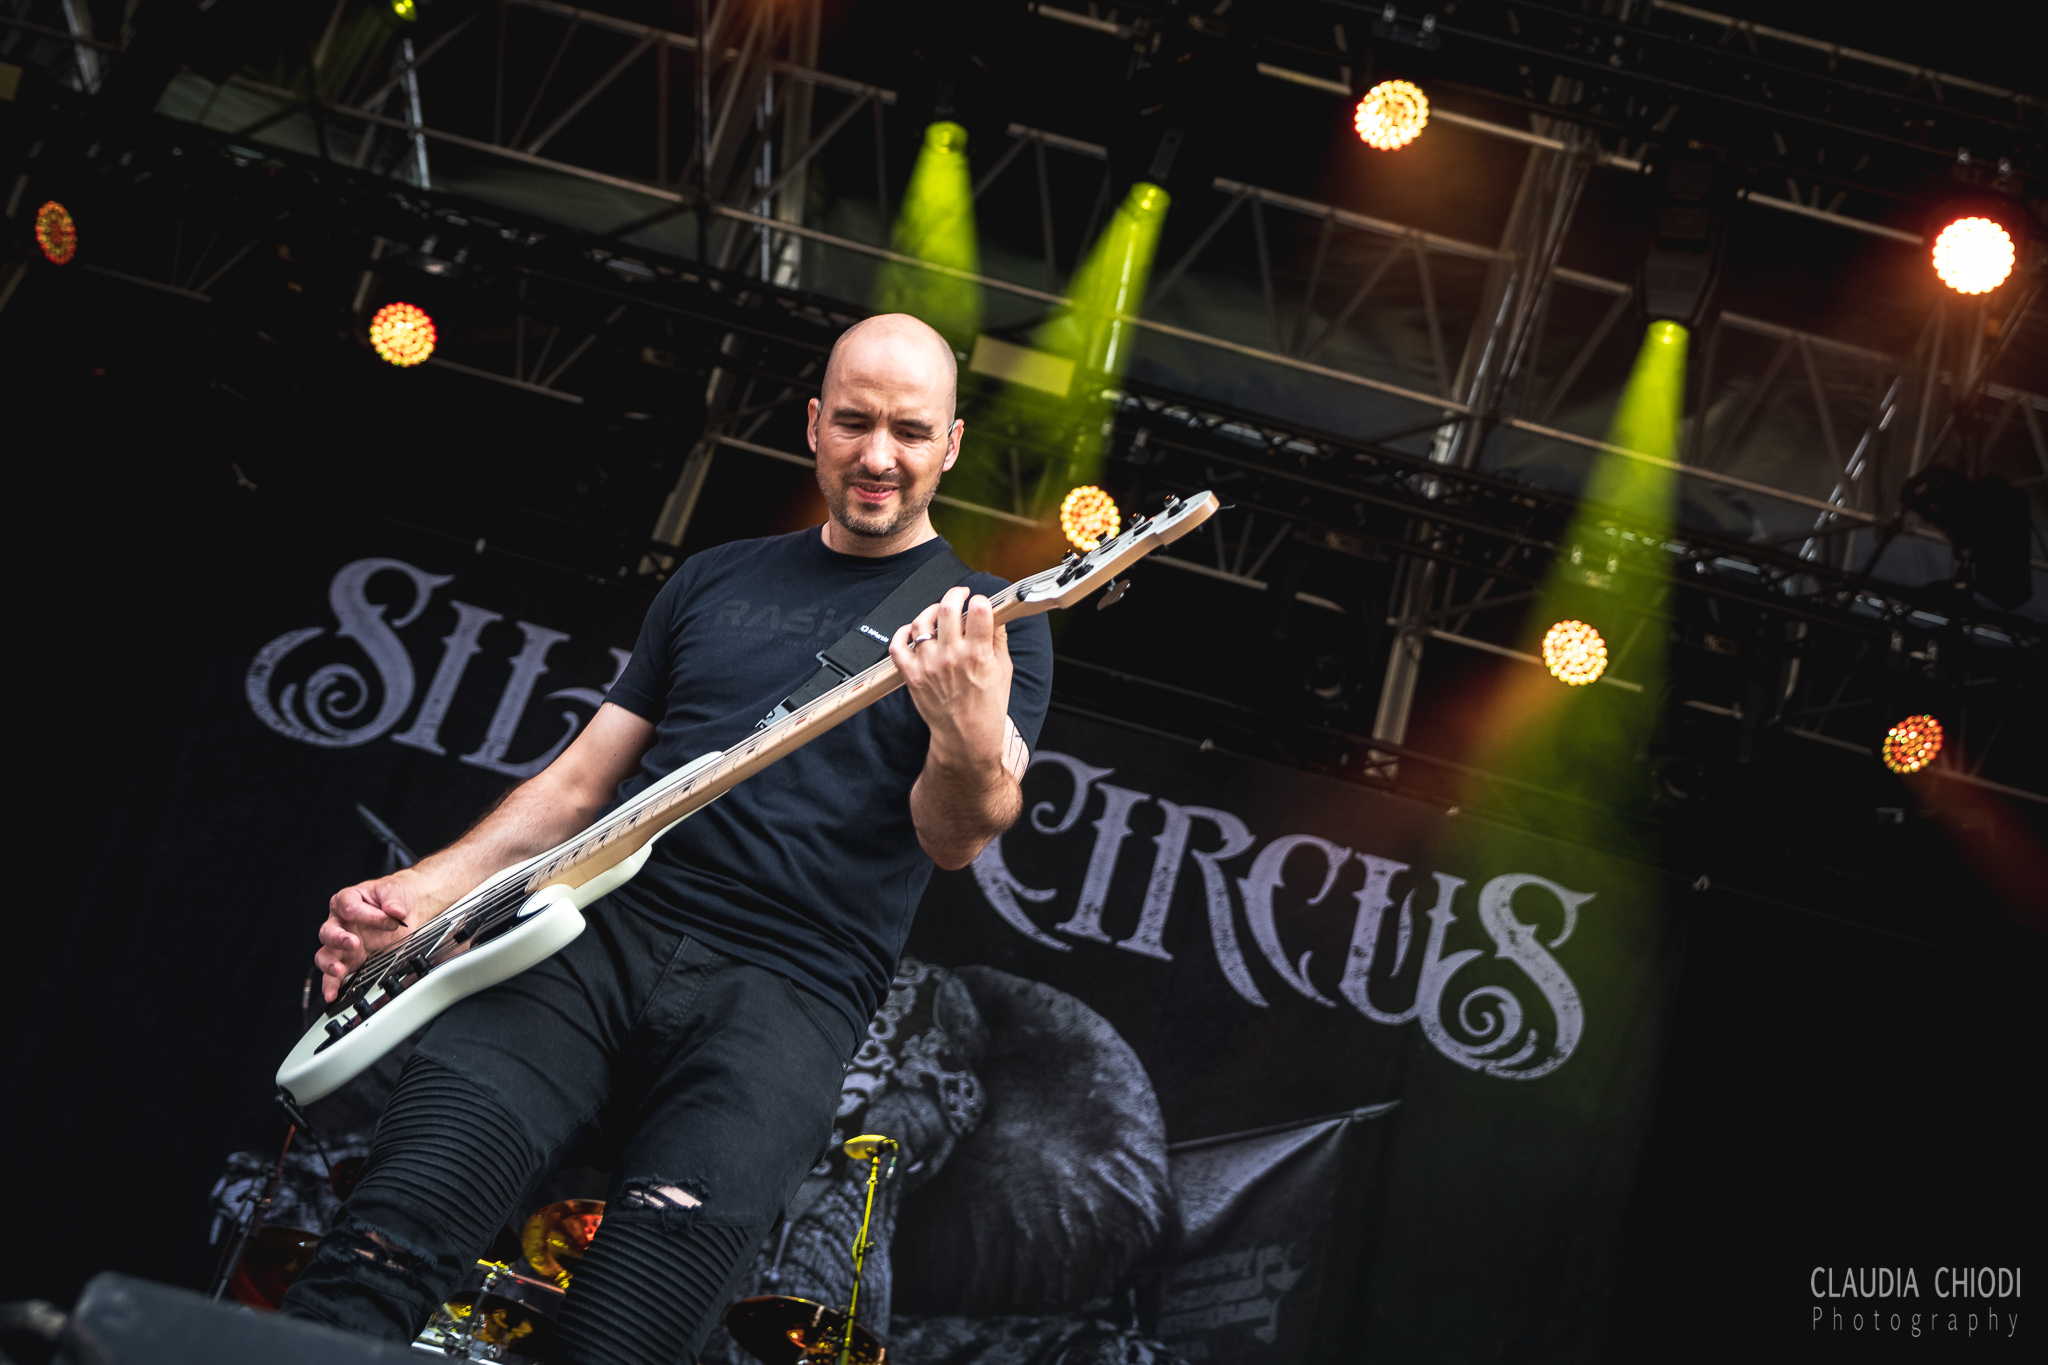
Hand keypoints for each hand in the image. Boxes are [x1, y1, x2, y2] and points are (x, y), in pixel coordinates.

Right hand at [315, 873, 421, 1002]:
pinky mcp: (349, 960)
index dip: (370, 915)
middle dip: (339, 939)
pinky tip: (332, 994)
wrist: (401, 910)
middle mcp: (340, 923)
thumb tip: (395, 911)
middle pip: (328, 931)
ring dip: (330, 963)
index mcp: (347, 900)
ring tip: (338, 970)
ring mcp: (342, 944)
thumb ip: (393, 901)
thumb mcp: (394, 892)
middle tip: (354, 943)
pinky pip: (334, 975)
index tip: (391, 920)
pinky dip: (331, 985)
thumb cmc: (391, 898)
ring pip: (325, 954)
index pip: (349, 908)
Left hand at [891, 586, 1012, 768]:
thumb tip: (996, 615)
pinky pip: (897, 645)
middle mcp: (951, 657)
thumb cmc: (987, 708)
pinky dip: (902, 633)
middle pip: (947, 608)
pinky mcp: (911, 675)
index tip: (981, 603)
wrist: (966, 738)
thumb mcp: (1004, 671)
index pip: (978, 610)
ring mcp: (928, 665)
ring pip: (921, 622)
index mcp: (978, 655)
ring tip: (939, 613)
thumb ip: (998, 640)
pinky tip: (912, 630)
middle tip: (960, 596)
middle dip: (955, 594)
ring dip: (931, 611)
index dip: (981, 601)